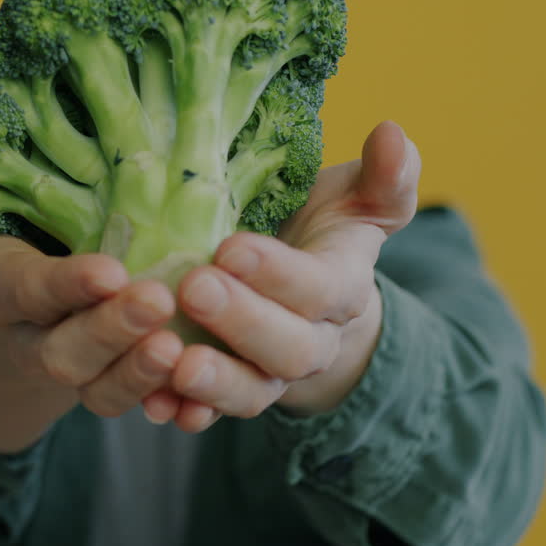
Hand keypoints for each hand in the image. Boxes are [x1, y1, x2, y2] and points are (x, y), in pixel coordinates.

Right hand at [0, 125, 190, 420]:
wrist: (25, 316)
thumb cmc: (6, 241)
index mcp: (1, 291)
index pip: (28, 291)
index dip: (64, 286)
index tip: (110, 270)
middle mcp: (32, 340)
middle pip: (64, 353)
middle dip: (109, 331)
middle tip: (159, 301)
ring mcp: (74, 373)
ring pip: (100, 389)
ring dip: (138, 373)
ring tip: (180, 348)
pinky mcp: (111, 389)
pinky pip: (135, 407)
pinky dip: (166, 402)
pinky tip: (198, 387)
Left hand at [144, 120, 421, 431]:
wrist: (305, 296)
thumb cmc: (323, 232)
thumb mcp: (355, 198)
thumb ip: (383, 173)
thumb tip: (392, 132)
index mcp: (342, 289)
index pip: (320, 289)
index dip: (280, 274)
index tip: (231, 247)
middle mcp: (312, 343)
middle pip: (288, 349)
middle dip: (242, 322)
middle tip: (192, 288)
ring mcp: (269, 375)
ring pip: (251, 393)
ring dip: (214, 384)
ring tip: (174, 365)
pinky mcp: (229, 393)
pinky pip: (209, 413)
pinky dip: (183, 412)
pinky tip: (152, 404)